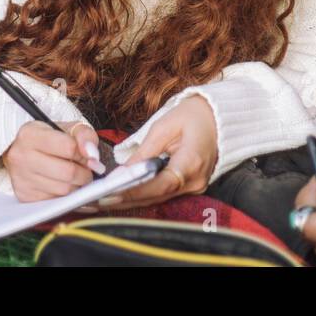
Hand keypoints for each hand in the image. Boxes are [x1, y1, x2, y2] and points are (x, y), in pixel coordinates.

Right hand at [3, 120, 104, 202]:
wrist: (22, 153)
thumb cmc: (47, 140)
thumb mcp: (66, 129)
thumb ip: (84, 135)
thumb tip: (93, 156)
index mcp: (31, 135)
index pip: (69, 147)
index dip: (83, 152)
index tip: (86, 154)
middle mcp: (22, 156)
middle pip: (68, 172)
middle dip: (84, 172)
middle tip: (85, 168)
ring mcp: (22, 178)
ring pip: (64, 190)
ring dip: (76, 185)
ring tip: (74, 176)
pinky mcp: (25, 196)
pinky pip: (57, 202)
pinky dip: (65, 195)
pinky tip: (62, 184)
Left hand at [98, 96, 217, 209]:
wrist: (219, 117)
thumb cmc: (193, 115)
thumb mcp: (164, 126)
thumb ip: (143, 151)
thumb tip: (121, 173)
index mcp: (192, 162)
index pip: (159, 184)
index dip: (134, 191)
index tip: (109, 193)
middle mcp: (195, 180)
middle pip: (156, 196)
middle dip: (125, 199)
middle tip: (97, 200)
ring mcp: (194, 186)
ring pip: (158, 198)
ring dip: (131, 200)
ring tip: (103, 199)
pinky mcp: (190, 186)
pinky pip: (163, 194)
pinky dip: (142, 194)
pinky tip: (122, 194)